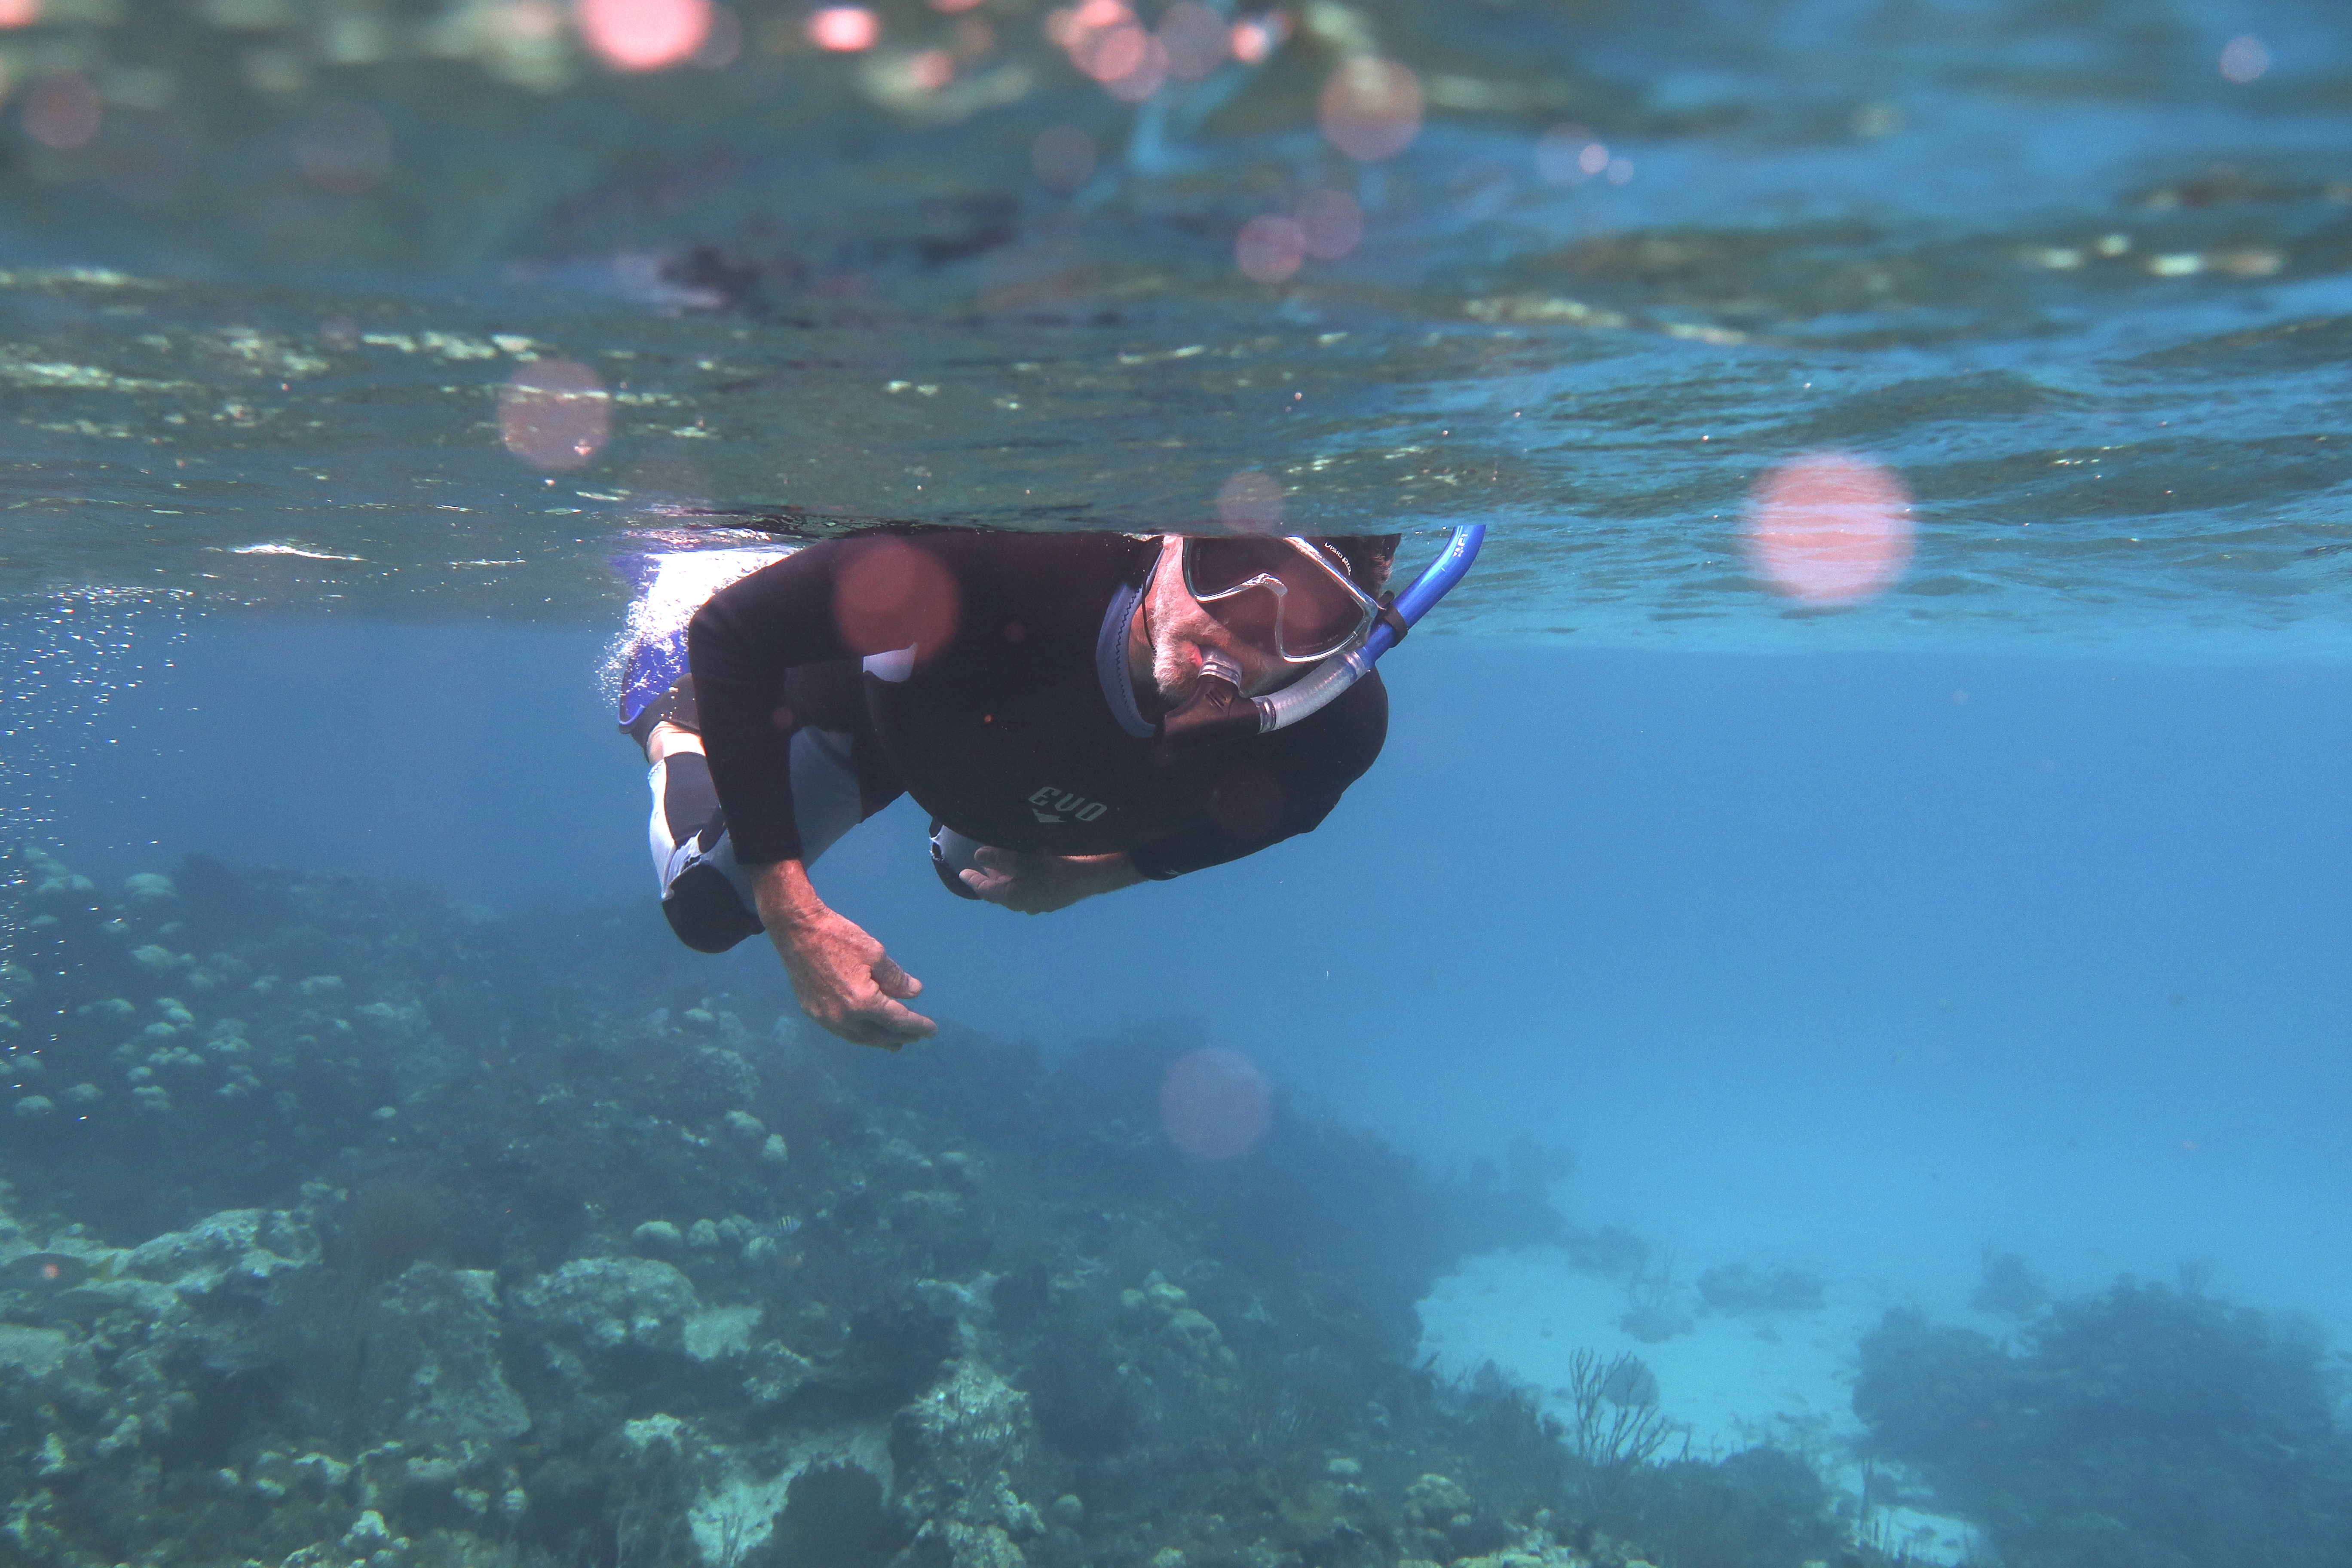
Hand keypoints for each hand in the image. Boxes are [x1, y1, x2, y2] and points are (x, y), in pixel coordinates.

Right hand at [753, 862, 936, 1049]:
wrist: (797, 931)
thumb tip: (914, 993)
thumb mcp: (876, 954)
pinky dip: (858, 1034)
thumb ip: (896, 979)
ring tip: (894, 1042)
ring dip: (879, 1040)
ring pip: (859, 1038)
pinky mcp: (812, 1012)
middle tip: (916, 1036)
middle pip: (879, 1035)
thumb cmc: (839, 937)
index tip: (931, 1030)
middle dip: (900, 1037)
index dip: (917, 1026)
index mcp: (863, 1002)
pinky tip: (865, 1030)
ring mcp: (825, 1017)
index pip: (898, 1021)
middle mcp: (843, 1016)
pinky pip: (841, 1031)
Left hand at [959, 847, 1143, 913]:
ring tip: (1005, 865)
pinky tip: (1030, 869)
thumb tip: (979, 856)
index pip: (985, 890)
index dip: (973, 880)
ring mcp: (1041, 903)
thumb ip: (998, 857)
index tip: (962, 873)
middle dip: (993, 878)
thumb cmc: (1053, 866)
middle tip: (985, 866)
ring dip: (1010, 878)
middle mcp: (1025, 904)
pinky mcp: (1055, 898)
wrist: (1091, 876)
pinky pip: (1033, 889)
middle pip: (1002, 892)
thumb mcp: (1021, 858)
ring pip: (1018, 891)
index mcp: (1012, 897)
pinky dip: (1026, 879)